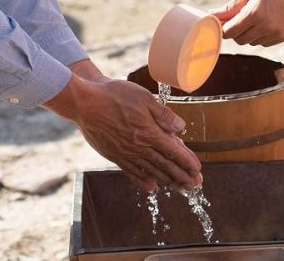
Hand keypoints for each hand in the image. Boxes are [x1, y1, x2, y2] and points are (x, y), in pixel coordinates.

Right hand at [45, 75, 201, 191]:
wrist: (85, 102)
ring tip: (179, 188)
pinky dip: (143, 181)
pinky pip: (132, 173)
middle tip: (195, 185)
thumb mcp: (144, 98)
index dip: (187, 161)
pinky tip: (151, 187)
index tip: (197, 170)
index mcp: (149, 133)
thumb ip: (163, 115)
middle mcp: (139, 147)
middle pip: (165, 165)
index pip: (174, 151)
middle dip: (182, 176)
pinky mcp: (114, 156)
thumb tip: (180, 128)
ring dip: (167, 181)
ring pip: (151, 171)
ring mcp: (126, 154)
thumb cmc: (115, 95)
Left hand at [212, 0, 283, 45]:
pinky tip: (265, 20)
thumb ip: (230, 7)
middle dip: (235, 30)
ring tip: (253, 16)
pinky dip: (261, 35)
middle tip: (236, 17)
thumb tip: (212, 15)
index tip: (220, 22)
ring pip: (253, 42)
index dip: (222, 28)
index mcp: (255, 13)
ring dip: (248, 33)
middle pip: (240, 39)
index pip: (229, 32)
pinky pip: (266, 42)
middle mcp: (267, 27)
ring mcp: (278, 33)